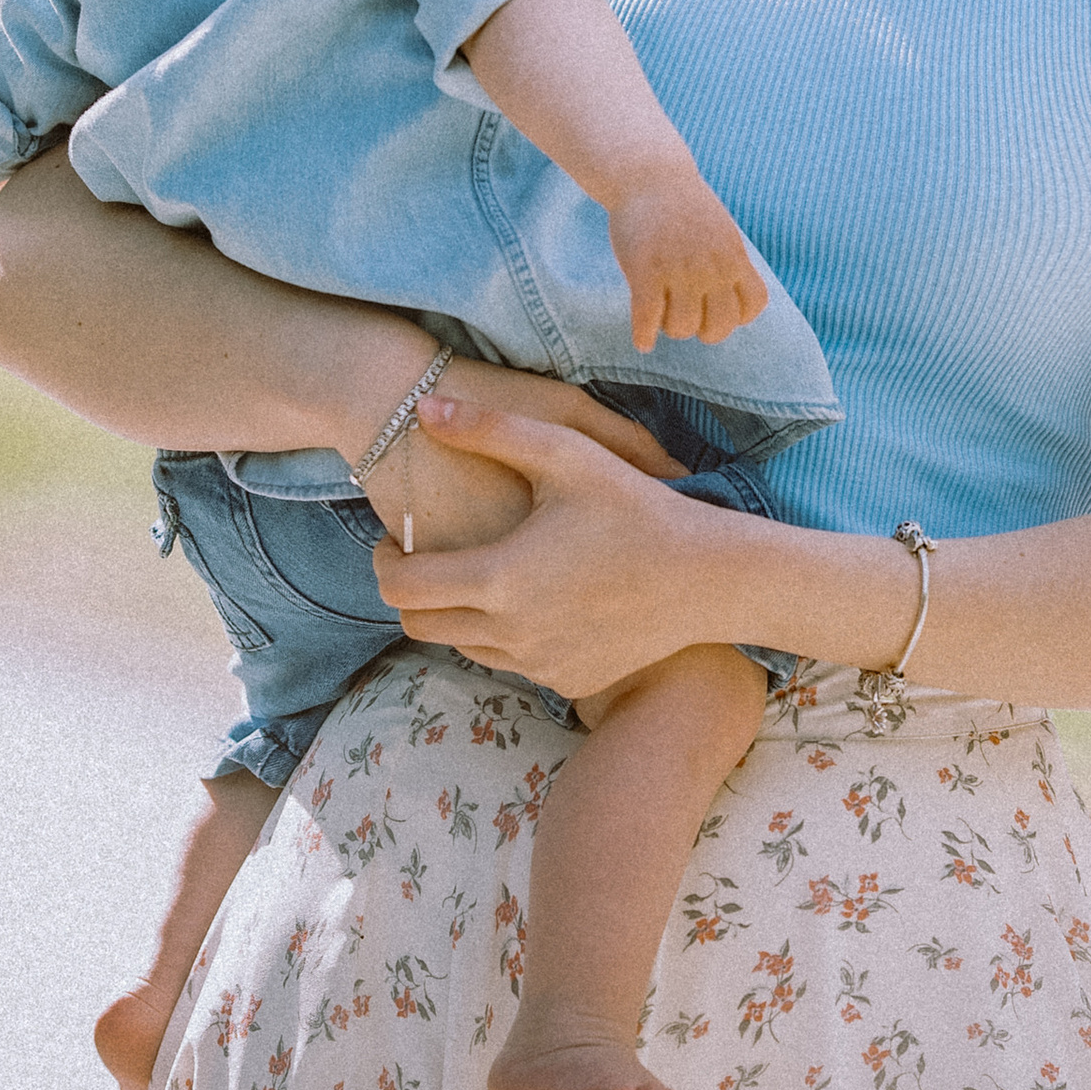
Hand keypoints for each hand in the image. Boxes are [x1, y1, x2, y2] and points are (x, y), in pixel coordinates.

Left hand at [373, 388, 729, 697]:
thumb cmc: (636, 506)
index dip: (385, 560)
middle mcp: (511, 632)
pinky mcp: (564, 681)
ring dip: (455, 612)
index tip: (396, 539)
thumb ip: (489, 429)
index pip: (400, 586)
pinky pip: (509, 662)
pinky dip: (503, 634)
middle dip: (410, 591)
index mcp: (500, 578)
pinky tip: (532, 596)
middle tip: (427, 558)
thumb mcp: (566, 452)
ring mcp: (538, 663)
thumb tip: (423, 408)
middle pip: (417, 625)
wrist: (706, 578)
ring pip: (460, 646)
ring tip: (482, 570)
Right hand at [603, 167, 767, 352]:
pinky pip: (647, 320)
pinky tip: (641, 341)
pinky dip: (643, 336)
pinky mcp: (646, 271)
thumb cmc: (683, 207)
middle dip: (702, 330)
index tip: (716, 309)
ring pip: (682, 328)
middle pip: (719, 327)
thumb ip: (728, 263)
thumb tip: (732, 296)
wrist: (649, 176)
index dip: (736, 316)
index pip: (753, 306)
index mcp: (734, 257)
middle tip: (686, 316)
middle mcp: (711, 267)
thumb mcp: (721, 231)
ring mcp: (679, 270)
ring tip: (661, 315)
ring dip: (671, 329)